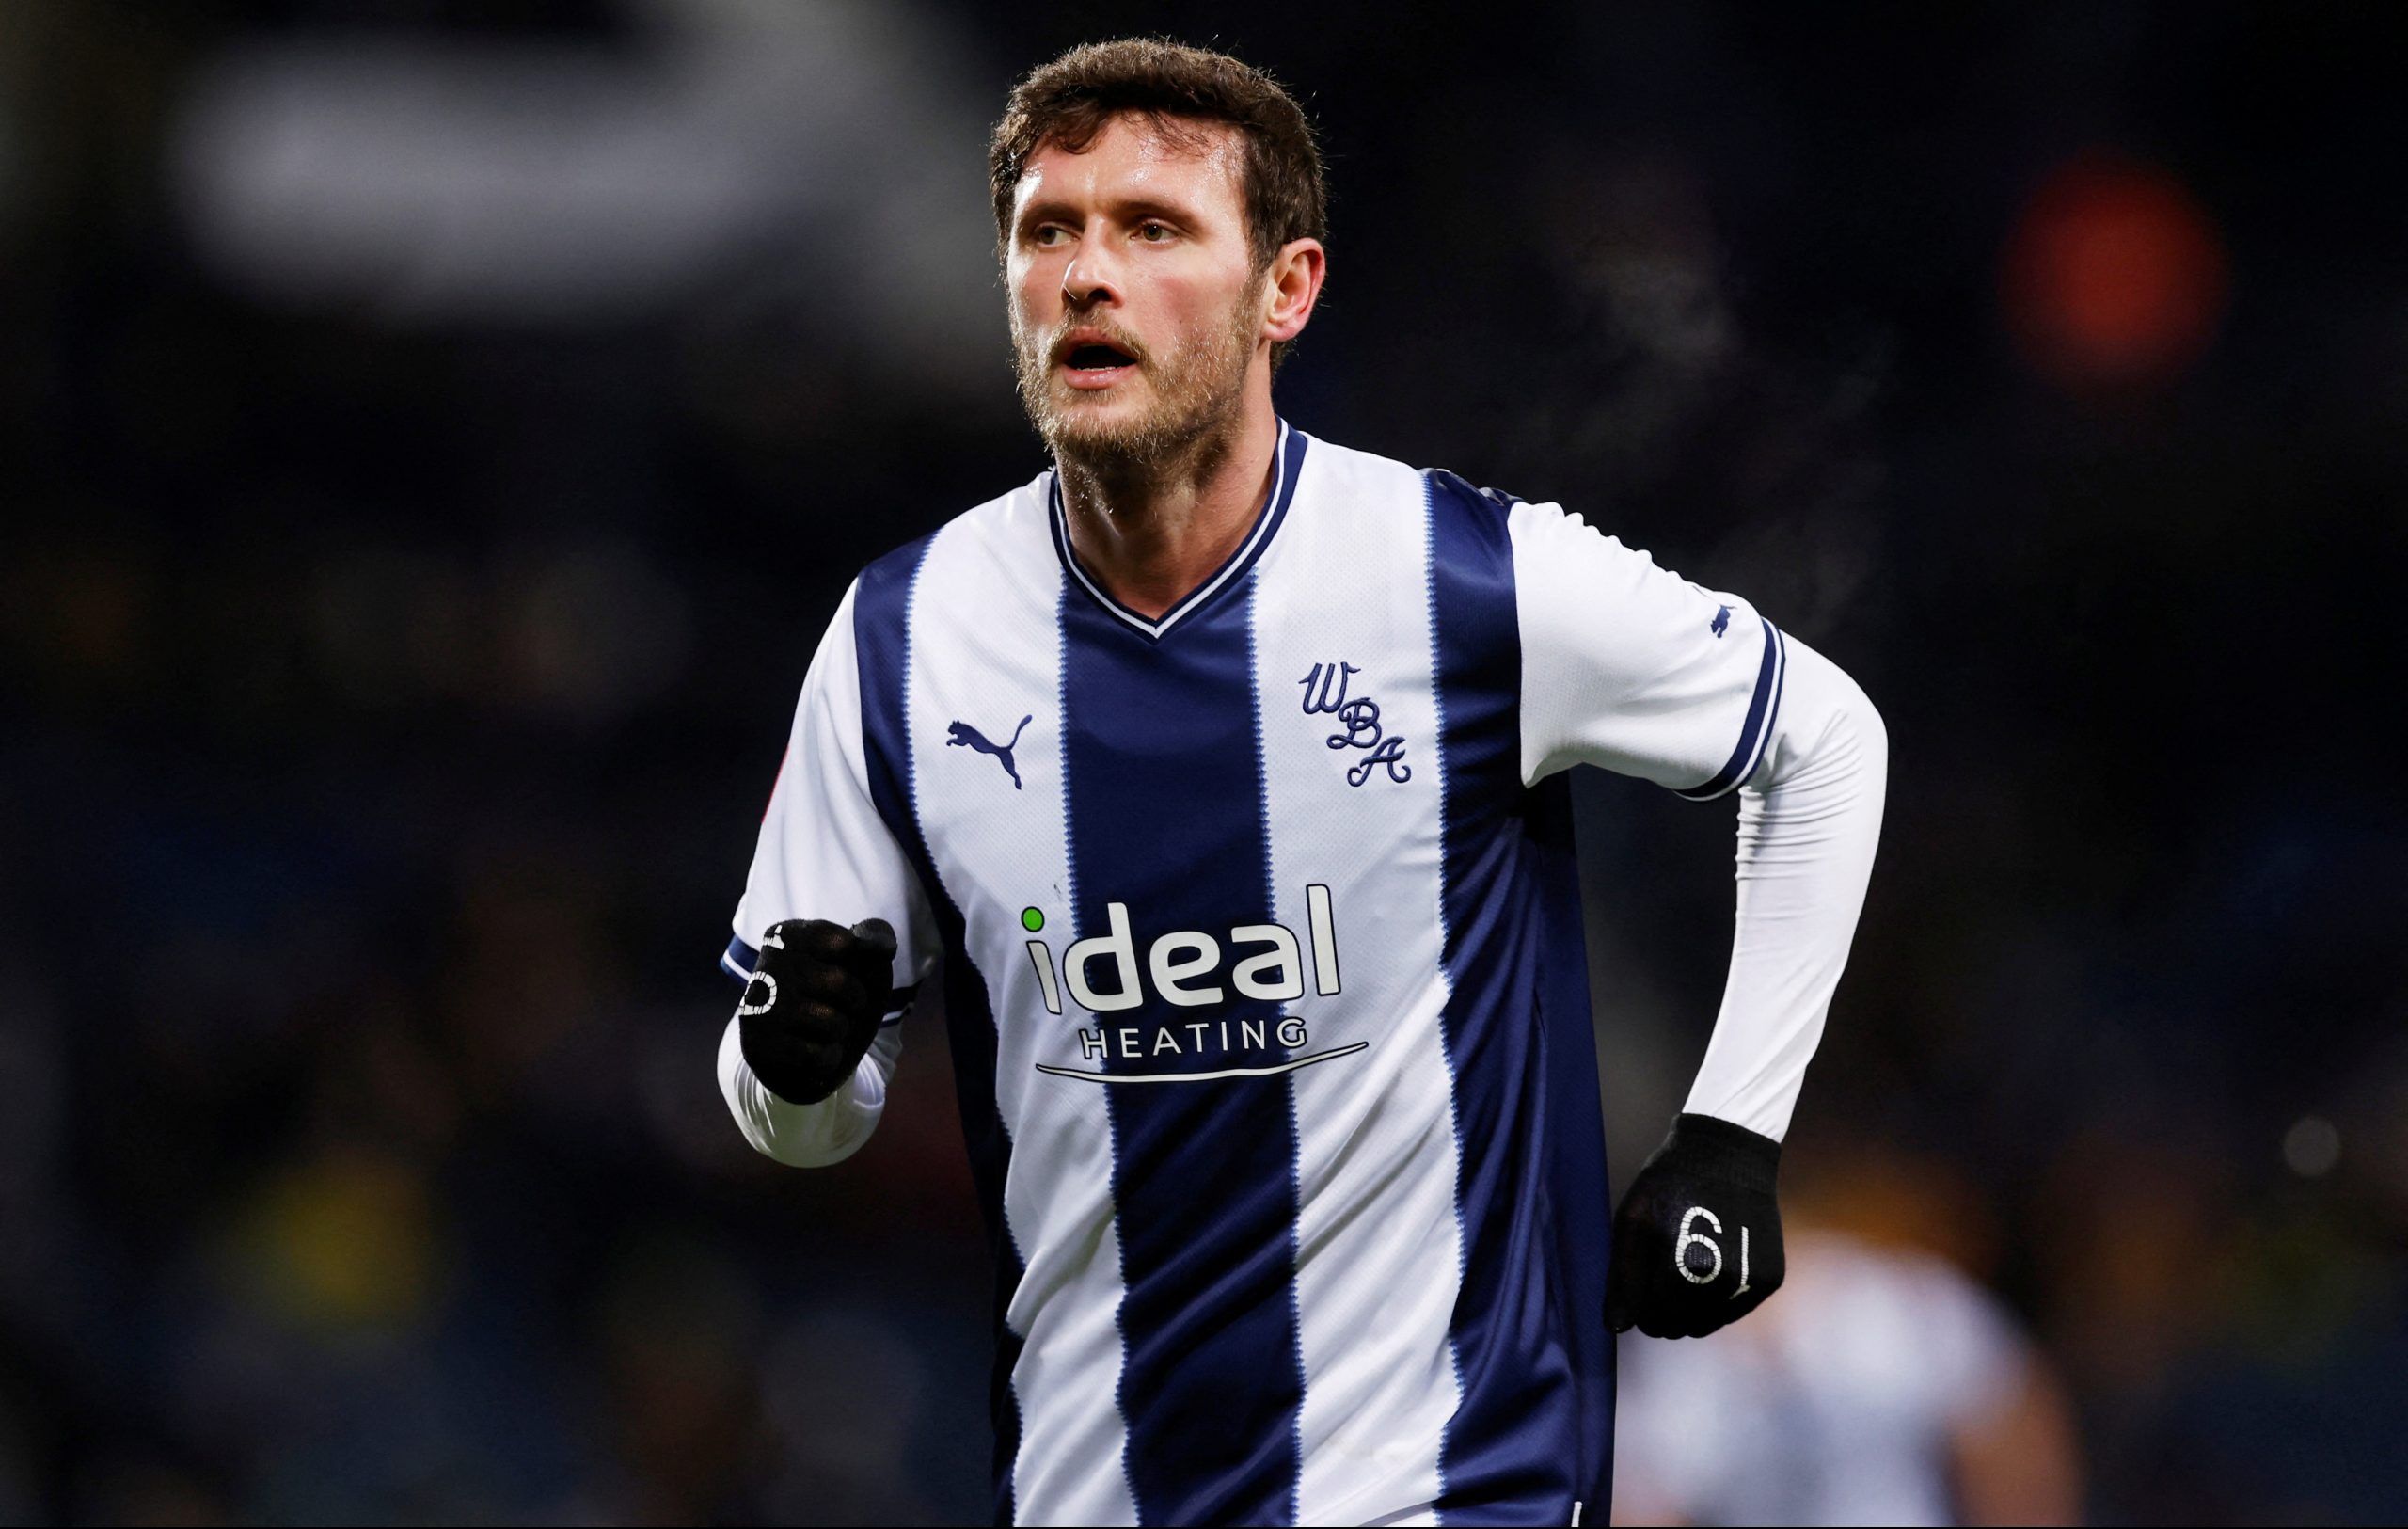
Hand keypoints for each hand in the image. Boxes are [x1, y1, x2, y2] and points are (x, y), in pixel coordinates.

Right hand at [735, 918, 897, 1104]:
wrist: (810, 1057)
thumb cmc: (838, 999)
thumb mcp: (864, 962)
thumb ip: (876, 938)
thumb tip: (884, 946)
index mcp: (785, 936)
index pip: (846, 943)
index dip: (858, 966)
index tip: (840, 973)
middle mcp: (764, 967)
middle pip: (840, 982)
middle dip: (853, 1001)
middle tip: (833, 1004)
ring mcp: (756, 1009)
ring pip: (832, 1023)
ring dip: (839, 1031)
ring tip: (820, 1028)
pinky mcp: (758, 1048)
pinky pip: (819, 1056)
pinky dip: (827, 1058)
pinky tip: (808, 1051)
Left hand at [1605, 1113, 1784, 1338]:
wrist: (1730, 1153)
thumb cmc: (1672, 1183)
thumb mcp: (1634, 1221)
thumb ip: (1623, 1277)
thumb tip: (1616, 1327)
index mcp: (1688, 1268)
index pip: (1652, 1320)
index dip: (1638, 1308)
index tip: (1638, 1288)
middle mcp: (1726, 1282)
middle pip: (1680, 1327)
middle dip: (1662, 1311)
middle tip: (1658, 1275)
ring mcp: (1752, 1282)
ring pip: (1706, 1325)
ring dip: (1688, 1308)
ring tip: (1682, 1267)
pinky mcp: (1769, 1279)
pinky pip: (1731, 1311)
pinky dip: (1715, 1299)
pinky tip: (1708, 1265)